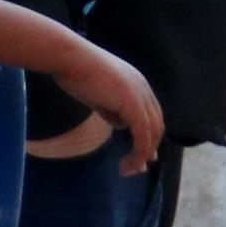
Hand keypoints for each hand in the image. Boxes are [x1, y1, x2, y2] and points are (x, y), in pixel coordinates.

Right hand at [59, 43, 165, 172]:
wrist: (69, 58)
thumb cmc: (76, 71)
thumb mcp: (98, 95)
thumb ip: (112, 110)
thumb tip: (121, 126)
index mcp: (137, 85)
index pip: (150, 115)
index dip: (147, 136)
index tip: (141, 156)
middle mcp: (144, 89)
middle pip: (156, 125)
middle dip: (148, 148)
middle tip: (136, 167)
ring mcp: (140, 95)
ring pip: (151, 132)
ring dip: (142, 154)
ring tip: (128, 169)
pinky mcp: (133, 104)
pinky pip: (142, 134)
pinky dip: (139, 151)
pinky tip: (127, 162)